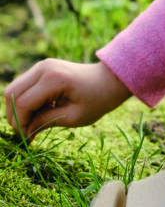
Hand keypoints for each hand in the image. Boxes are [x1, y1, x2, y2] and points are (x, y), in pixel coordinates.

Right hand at [4, 59, 131, 139]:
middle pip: (12, 93)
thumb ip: (46, 122)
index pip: (23, 103)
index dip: (21, 124)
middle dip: (14, 117)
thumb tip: (24, 133)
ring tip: (31, 126)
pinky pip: (23, 86)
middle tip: (26, 135)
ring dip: (17, 110)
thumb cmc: (97, 100)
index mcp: (53, 78)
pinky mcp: (42, 68)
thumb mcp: (73, 116)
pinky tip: (36, 115)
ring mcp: (41, 66)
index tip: (27, 140)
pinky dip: (23, 102)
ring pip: (14, 89)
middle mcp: (43, 68)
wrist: (109, 81)